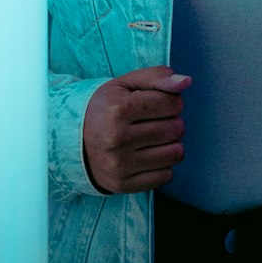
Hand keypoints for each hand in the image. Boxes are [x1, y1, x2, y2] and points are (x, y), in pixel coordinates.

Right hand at [82, 66, 191, 194]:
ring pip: (174, 154)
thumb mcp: (127, 84)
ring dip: (172, 143)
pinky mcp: (123, 185)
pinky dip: (164, 165)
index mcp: (119, 109)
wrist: (75, 141)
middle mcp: (117, 138)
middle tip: (157, 120)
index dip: (172, 101)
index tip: (160, 103)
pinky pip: (165, 176)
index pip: (171, 103)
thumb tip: (186, 82)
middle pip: (175, 128)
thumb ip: (157, 77)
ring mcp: (119, 164)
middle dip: (174, 121)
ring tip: (156, 137)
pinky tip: (150, 155)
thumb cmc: (107, 107)